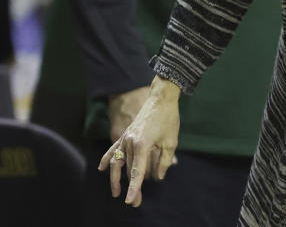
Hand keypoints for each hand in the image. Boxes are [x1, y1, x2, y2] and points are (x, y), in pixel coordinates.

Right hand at [99, 76, 180, 206]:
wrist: (161, 98)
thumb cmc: (169, 119)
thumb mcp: (171, 141)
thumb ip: (165, 161)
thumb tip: (158, 177)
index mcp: (142, 145)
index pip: (137, 172)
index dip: (134, 188)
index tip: (131, 201)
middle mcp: (130, 142)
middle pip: (128, 170)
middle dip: (131, 187)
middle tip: (135, 202)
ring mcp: (125, 138)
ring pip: (118, 163)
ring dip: (117, 179)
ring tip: (116, 192)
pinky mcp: (124, 134)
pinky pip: (112, 149)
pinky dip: (106, 159)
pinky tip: (100, 169)